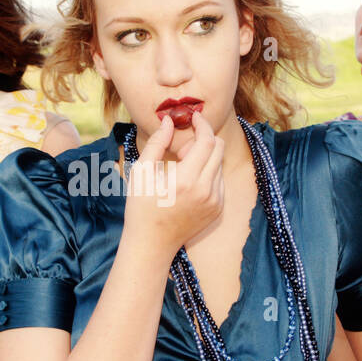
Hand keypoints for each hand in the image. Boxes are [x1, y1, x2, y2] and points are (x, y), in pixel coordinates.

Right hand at [123, 111, 224, 257]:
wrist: (152, 243)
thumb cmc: (141, 207)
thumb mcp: (142, 172)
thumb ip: (157, 143)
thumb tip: (168, 120)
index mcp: (186, 179)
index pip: (207, 141)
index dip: (203, 124)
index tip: (194, 117)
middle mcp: (206, 190)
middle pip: (219, 149)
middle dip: (204, 140)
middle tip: (182, 149)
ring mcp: (215, 201)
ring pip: (220, 164)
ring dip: (205, 158)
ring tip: (183, 170)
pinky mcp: (218, 209)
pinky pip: (220, 180)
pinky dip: (208, 173)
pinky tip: (188, 184)